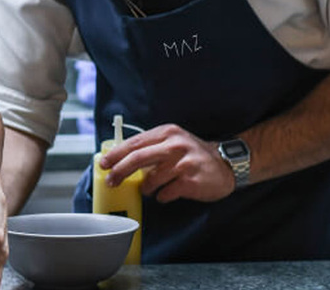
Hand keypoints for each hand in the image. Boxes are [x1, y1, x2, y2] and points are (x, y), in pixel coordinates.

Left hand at [100, 123, 234, 202]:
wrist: (226, 164)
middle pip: (138, 158)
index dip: (116, 154)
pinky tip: (167, 194)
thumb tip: (120, 158)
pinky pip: (166, 193)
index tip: (103, 164)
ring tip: (149, 189)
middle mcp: (175, 145)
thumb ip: (151, 146)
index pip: (134, 143)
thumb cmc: (192, 154)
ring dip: (145, 188)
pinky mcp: (191, 181)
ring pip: (151, 179)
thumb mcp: (172, 141)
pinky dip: (161, 196)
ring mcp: (184, 163)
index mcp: (167, 132)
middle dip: (120, 171)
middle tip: (111, 182)